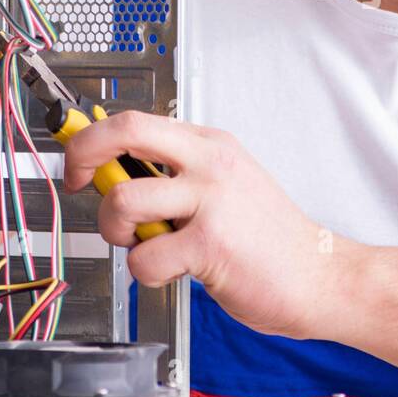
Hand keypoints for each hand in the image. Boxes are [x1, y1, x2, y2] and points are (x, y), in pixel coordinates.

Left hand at [62, 111, 355, 338]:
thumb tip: (114, 174)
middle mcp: (211, 163)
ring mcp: (212, 200)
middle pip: (126, 131)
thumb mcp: (228, 186)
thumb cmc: (270, 240)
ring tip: (141, 244)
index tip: (77, 160)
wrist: (320, 276)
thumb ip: (179, 176)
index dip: (92, 138)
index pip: (137, 120)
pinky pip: (144, 257)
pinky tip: (174, 271)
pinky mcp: (210, 242)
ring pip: (124, 199)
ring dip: (115, 230)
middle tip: (76, 182)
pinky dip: (146, 272)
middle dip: (84, 155)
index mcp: (212, 145)